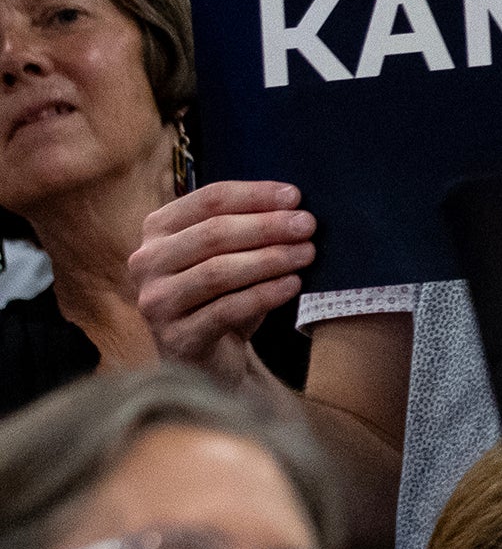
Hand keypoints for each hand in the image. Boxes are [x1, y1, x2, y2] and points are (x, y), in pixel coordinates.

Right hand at [132, 180, 314, 384]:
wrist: (212, 353)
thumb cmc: (224, 290)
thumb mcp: (232, 249)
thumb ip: (250, 222)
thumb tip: (294, 204)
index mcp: (158, 229)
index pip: (209, 200)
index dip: (255, 195)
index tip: (295, 196)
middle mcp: (147, 262)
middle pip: (213, 234)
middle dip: (267, 226)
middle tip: (308, 225)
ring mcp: (156, 302)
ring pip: (217, 272)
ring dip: (269, 259)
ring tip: (307, 253)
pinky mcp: (175, 338)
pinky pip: (225, 310)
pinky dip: (264, 294)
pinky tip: (292, 285)